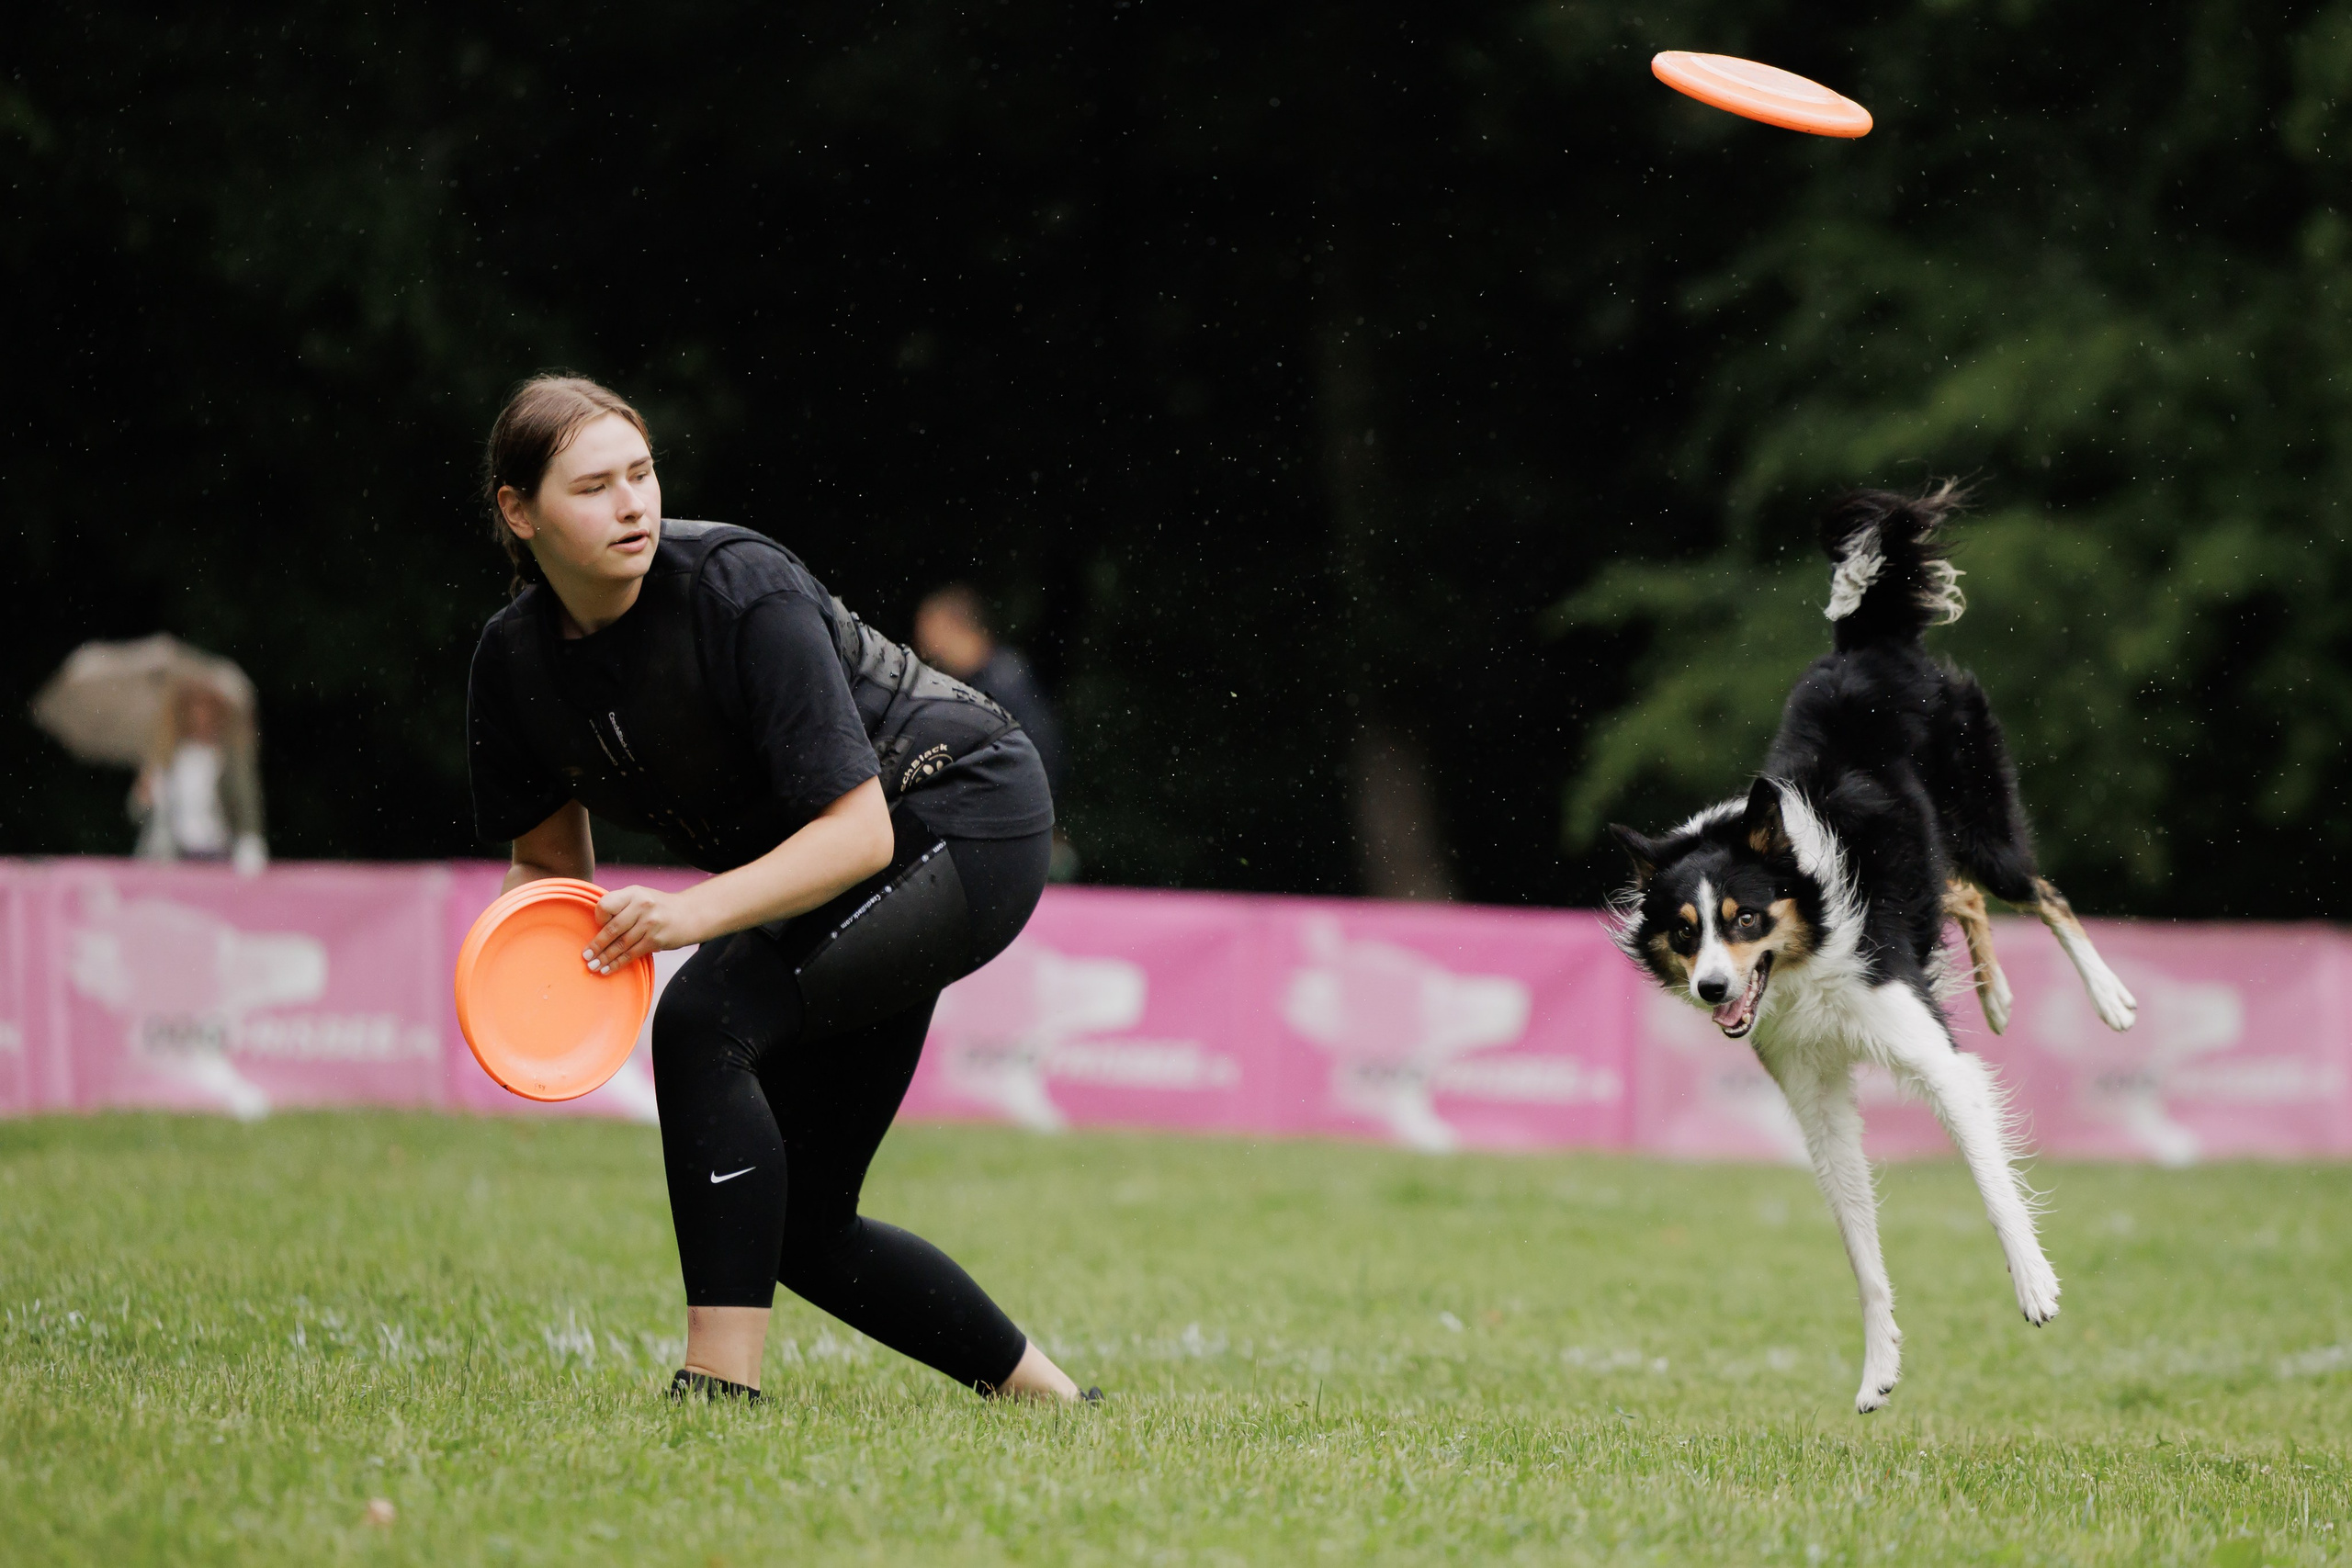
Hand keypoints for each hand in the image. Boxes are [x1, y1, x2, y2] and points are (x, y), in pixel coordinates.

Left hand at [585, 885, 704, 972]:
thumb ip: (621, 906)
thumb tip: (595, 926)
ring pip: (621, 944)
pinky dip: (618, 963)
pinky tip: (608, 969)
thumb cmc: (658, 907)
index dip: (598, 918)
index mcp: (634, 893)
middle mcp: (642, 906)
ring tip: (593, 966)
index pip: (606, 905)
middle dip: (597, 945)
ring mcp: (651, 923)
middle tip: (586, 956)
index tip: (596, 927)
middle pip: (612, 929)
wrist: (690, 914)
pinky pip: (632, 954)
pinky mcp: (657, 939)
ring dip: (605, 958)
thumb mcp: (641, 897)